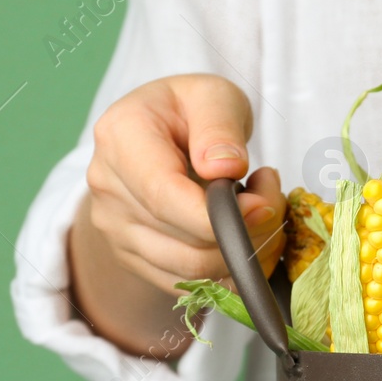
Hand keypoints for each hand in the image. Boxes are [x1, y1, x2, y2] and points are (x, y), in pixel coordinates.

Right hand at [69, 74, 285, 356]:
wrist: (159, 134)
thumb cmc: (189, 111)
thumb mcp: (214, 96)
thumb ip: (220, 125)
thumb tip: (224, 169)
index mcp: (120, 138)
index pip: (163, 197)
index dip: (216, 217)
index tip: (261, 207)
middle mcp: (108, 188)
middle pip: (183, 242)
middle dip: (245, 232)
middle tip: (273, 198)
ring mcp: (115, 228)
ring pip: (191, 271)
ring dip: (244, 251)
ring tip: (261, 210)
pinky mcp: (132, 257)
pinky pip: (190, 284)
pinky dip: (231, 269)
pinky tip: (244, 234)